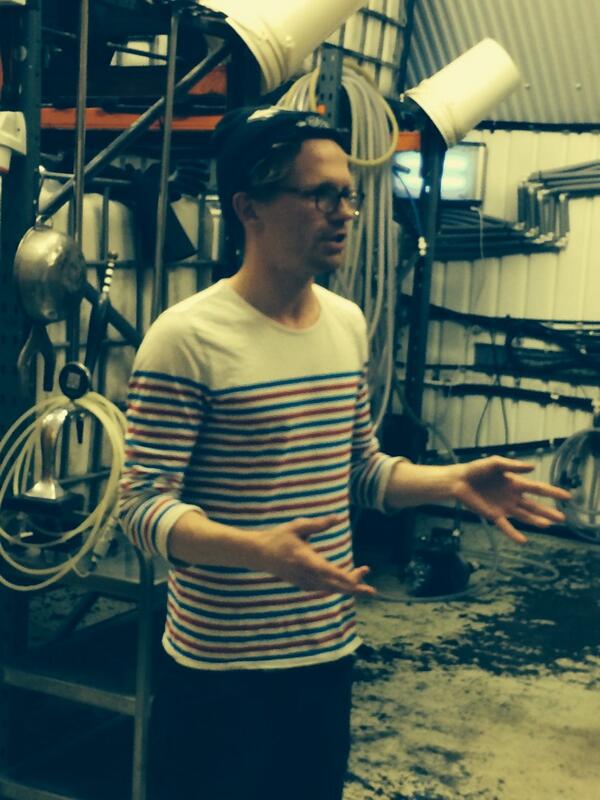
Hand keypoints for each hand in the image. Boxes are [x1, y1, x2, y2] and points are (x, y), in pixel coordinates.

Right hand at [253, 515, 375, 596]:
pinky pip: (323, 589)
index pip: (334, 574)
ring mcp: (304, 582)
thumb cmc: (278, 537)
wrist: (258, 553)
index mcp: (308, 562)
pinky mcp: (302, 584)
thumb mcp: (298, 527)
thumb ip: (319, 524)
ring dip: (347, 587)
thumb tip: (338, 518)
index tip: (365, 572)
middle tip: (372, 591)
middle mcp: (307, 576)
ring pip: (330, 589)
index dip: (351, 578)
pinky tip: (346, 584)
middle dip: (355, 588)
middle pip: (336, 587)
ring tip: (363, 579)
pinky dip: (336, 588)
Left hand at [452, 456, 571, 542]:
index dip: (553, 492)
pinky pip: (505, 526)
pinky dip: (514, 533)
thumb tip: (533, 467)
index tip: (567, 496)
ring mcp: (504, 507)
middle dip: (548, 511)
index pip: (538, 488)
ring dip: (536, 521)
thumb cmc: (477, 469)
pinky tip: (523, 540)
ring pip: (524, 516)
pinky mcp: (493, 515)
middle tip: (563, 518)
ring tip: (548, 525)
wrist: (459, 481)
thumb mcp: (495, 463)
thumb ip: (513, 465)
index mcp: (515, 483)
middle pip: (534, 505)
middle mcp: (513, 496)